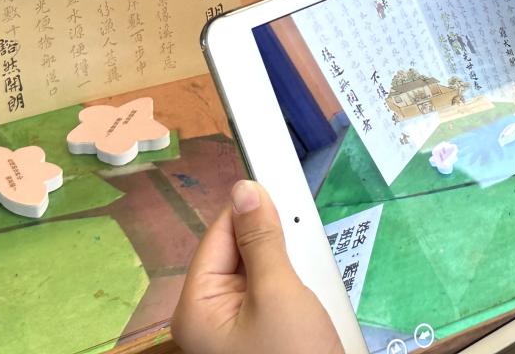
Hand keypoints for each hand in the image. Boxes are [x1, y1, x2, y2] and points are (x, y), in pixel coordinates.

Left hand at [171, 180, 341, 353]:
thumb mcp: (279, 294)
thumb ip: (262, 238)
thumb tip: (245, 190)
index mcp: (197, 308)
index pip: (218, 236)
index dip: (249, 210)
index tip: (277, 180)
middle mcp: (211, 318)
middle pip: (242, 252)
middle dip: (278, 248)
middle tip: (303, 257)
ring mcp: (238, 329)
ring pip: (265, 271)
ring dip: (294, 270)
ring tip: (311, 291)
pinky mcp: (265, 334)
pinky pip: (278, 294)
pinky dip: (301, 290)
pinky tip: (317, 302)